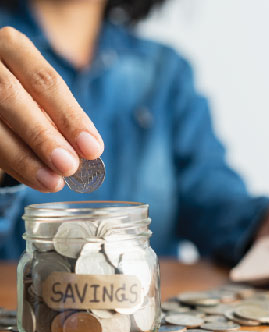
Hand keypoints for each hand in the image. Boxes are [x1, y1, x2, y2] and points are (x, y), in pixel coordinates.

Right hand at [0, 27, 103, 191]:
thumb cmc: (25, 94)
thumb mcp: (40, 93)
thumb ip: (59, 116)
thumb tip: (89, 150)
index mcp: (12, 47)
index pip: (44, 81)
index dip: (70, 116)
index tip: (93, 148)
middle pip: (12, 97)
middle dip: (43, 137)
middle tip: (69, 166)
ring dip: (25, 159)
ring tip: (53, 182)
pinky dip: (14, 166)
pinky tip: (35, 179)